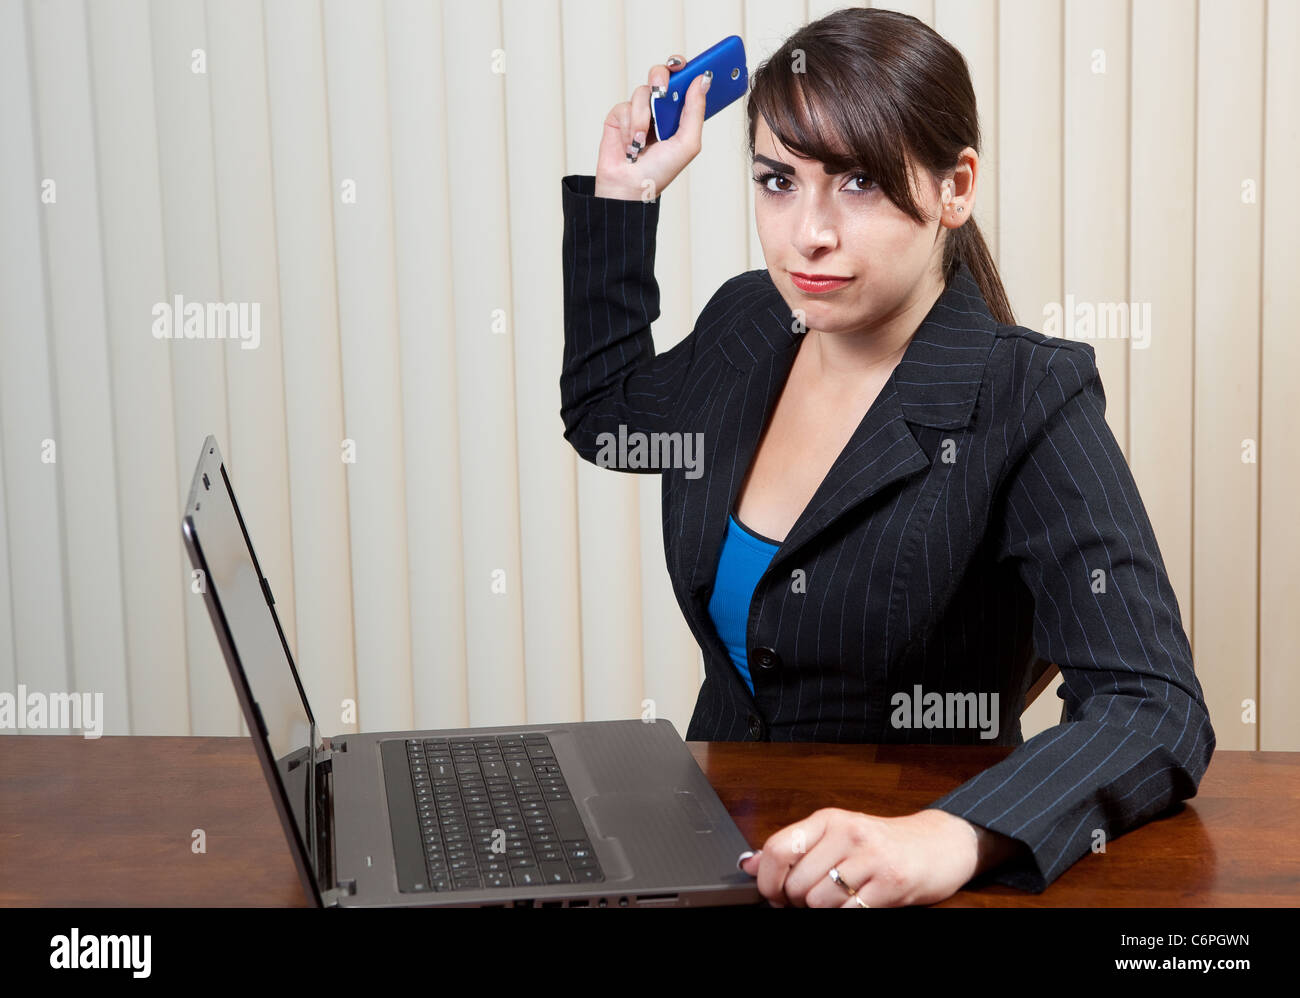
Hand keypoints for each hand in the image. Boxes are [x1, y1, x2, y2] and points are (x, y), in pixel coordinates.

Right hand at [593, 54, 709, 201]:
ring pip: (642, 92)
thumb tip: (704, 79)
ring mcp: (638, 111)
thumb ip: (696, 110)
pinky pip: (624, 106)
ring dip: (643, 118)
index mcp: (678, 113)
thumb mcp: (688, 143)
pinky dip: (628, 126)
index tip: (687, 64)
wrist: (630, 187)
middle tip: (662, 92)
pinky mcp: (618, 116)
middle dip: (661, 78)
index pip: (683, 80)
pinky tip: (629, 144)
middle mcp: (658, 108)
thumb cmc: (661, 171)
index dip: (685, 68)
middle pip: (660, 73)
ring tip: (642, 141)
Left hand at [738, 807, 1020, 906]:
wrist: (939, 844)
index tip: (774, 895)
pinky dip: (846, 915)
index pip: (778, 848)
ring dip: (824, 911)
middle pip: (796, 883)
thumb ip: (796, 849)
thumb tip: (750, 865)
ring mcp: (871, 857)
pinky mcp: (891, 883)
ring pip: (818, 902)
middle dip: (799, 902)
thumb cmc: (884, 843)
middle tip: (816, 898)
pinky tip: (858, 904)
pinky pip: (849, 912)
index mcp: (829, 819)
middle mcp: (848, 832)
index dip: (768, 881)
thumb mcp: (836, 836)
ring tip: (842, 900)